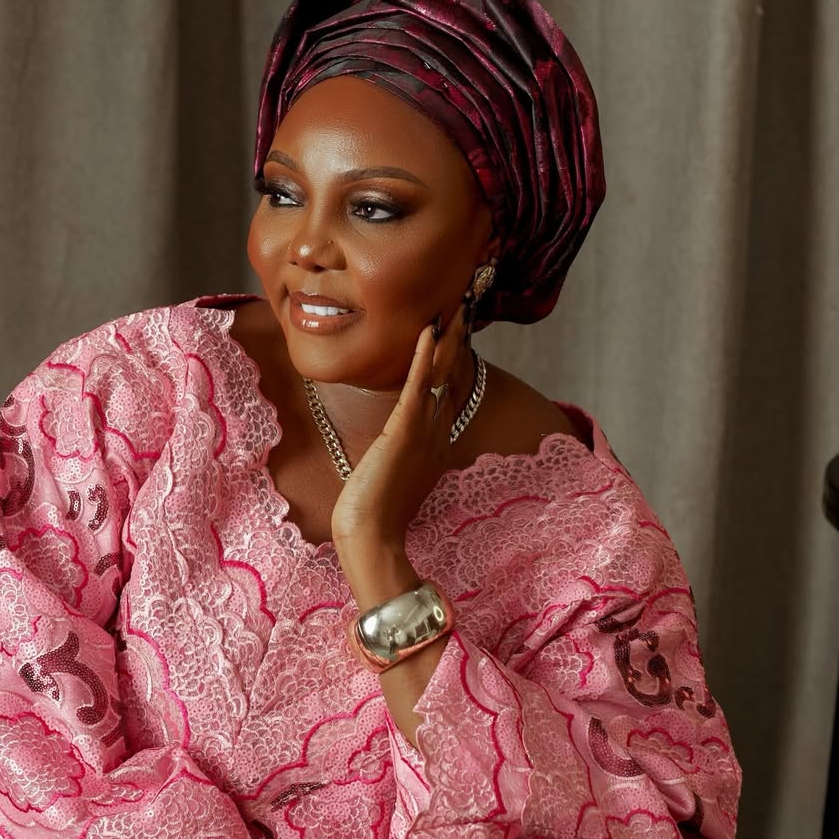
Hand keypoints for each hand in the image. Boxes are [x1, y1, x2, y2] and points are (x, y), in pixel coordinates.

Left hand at [331, 301, 469, 555]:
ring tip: (457, 305)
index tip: (457, 326)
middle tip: (467, 302)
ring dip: (448, 339)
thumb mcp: (394, 471)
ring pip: (439, 375)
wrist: (371, 536)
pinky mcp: (402, 433)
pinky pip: (415, 388)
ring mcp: (421, 431)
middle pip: (451, 375)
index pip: (446, 387)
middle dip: (458, 339)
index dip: (453, 356)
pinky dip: (422, 359)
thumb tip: (395, 439)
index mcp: (433, 439)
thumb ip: (402, 450)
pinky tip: (427, 332)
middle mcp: (434, 431)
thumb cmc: (377, 510)